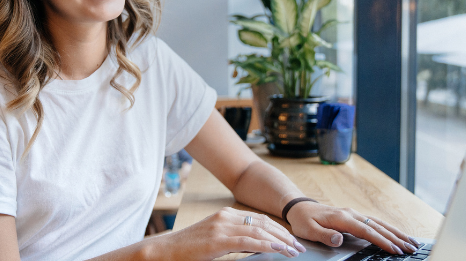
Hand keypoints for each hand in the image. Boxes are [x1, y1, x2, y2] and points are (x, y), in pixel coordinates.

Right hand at [147, 207, 306, 259]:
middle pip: (264, 223)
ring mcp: (221, 226)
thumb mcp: (215, 240)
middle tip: (299, 246)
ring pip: (260, 230)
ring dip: (281, 241)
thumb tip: (257, 246)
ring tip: (294, 250)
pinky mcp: (218, 239)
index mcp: (225, 215)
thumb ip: (234, 239)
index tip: (292, 240)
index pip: (260, 219)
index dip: (279, 229)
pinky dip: (266, 245)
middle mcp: (225, 216)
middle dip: (285, 235)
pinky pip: (248, 241)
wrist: (166, 251)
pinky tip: (278, 250)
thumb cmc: (189, 249)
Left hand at [286, 202, 421, 254]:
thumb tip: (339, 239)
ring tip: (411, 243)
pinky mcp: (354, 216)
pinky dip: (388, 229)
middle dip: (396, 238)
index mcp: (341, 217)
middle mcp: (351, 213)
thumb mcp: (308, 230)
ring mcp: (354, 214)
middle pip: (378, 226)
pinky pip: (374, 222)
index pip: (366, 231)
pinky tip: (396, 235)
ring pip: (379, 223)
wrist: (299, 207)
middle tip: (412, 248)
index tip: (394, 250)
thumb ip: (324, 235)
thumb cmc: (303, 220)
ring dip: (396, 233)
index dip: (381, 241)